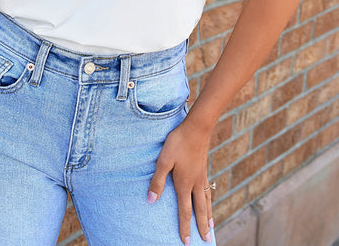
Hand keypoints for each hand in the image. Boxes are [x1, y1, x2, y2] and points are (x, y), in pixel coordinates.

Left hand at [147, 118, 213, 244]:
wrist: (197, 127)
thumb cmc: (178, 142)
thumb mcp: (164, 160)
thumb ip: (157, 181)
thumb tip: (151, 201)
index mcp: (184, 184)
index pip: (185, 211)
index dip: (185, 227)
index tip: (185, 242)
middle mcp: (195, 184)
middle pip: (199, 210)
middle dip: (201, 226)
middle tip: (207, 241)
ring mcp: (202, 176)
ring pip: (206, 200)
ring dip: (208, 215)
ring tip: (210, 226)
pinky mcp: (204, 168)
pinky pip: (208, 190)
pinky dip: (209, 199)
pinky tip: (208, 199)